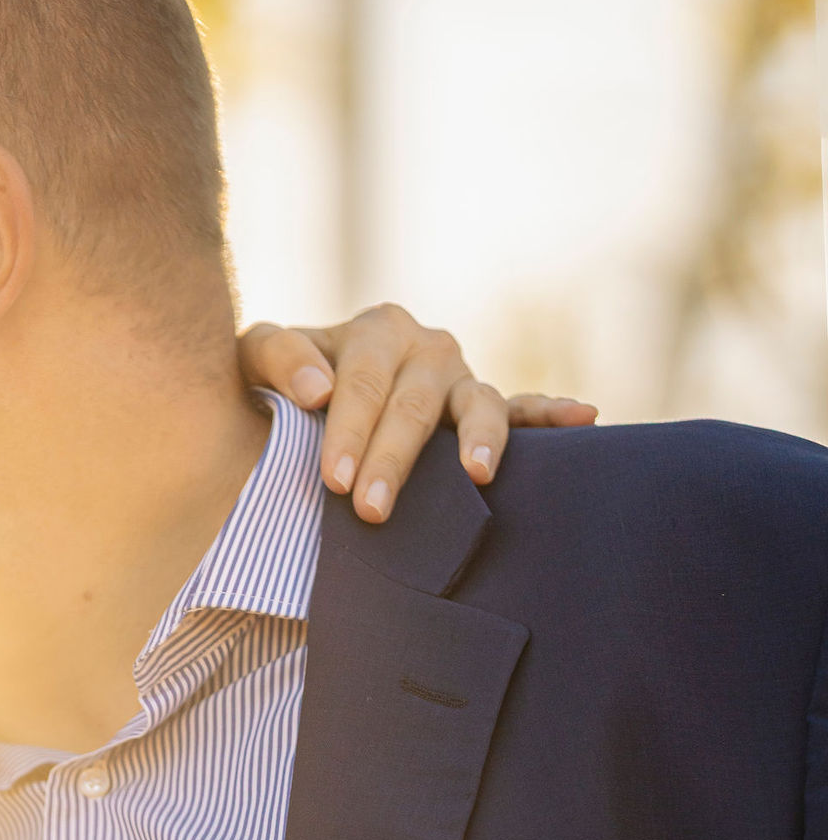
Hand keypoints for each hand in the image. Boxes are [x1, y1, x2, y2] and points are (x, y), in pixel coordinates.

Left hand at [236, 305, 596, 523]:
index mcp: (376, 330)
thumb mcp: (255, 361)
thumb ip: (274, 358)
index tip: (333, 480)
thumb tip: (315, 388)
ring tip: (477, 475)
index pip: (364, 381)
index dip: (349, 430)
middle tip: (371, 510)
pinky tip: (585, 417)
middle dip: (394, 457)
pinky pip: (523, 408)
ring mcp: (461, 378)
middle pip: (416, 403)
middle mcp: (426, 347)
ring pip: (478, 405)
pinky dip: (552, 413)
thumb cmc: (276, 384)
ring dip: (479, 441)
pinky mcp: (484, 406)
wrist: (296, 398)